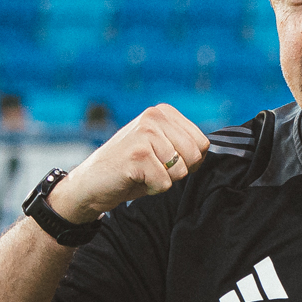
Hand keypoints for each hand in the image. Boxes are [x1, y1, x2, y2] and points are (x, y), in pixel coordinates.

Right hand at [48, 104, 208, 223]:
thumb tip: (210, 149)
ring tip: (142, 173)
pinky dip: (152, 189)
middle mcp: (154, 117)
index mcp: (163, 112)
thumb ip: (184, 144)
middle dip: (177, 171)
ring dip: (163, 180)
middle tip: (152, 169)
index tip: (164, 161)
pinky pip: (165, 183)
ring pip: (181, 171)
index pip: (203, 143)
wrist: (91, 183)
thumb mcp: (160, 148)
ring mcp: (145, 134)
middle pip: (195, 156)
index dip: (188, 162)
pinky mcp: (137, 155)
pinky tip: (134, 179)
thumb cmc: (131, 169)